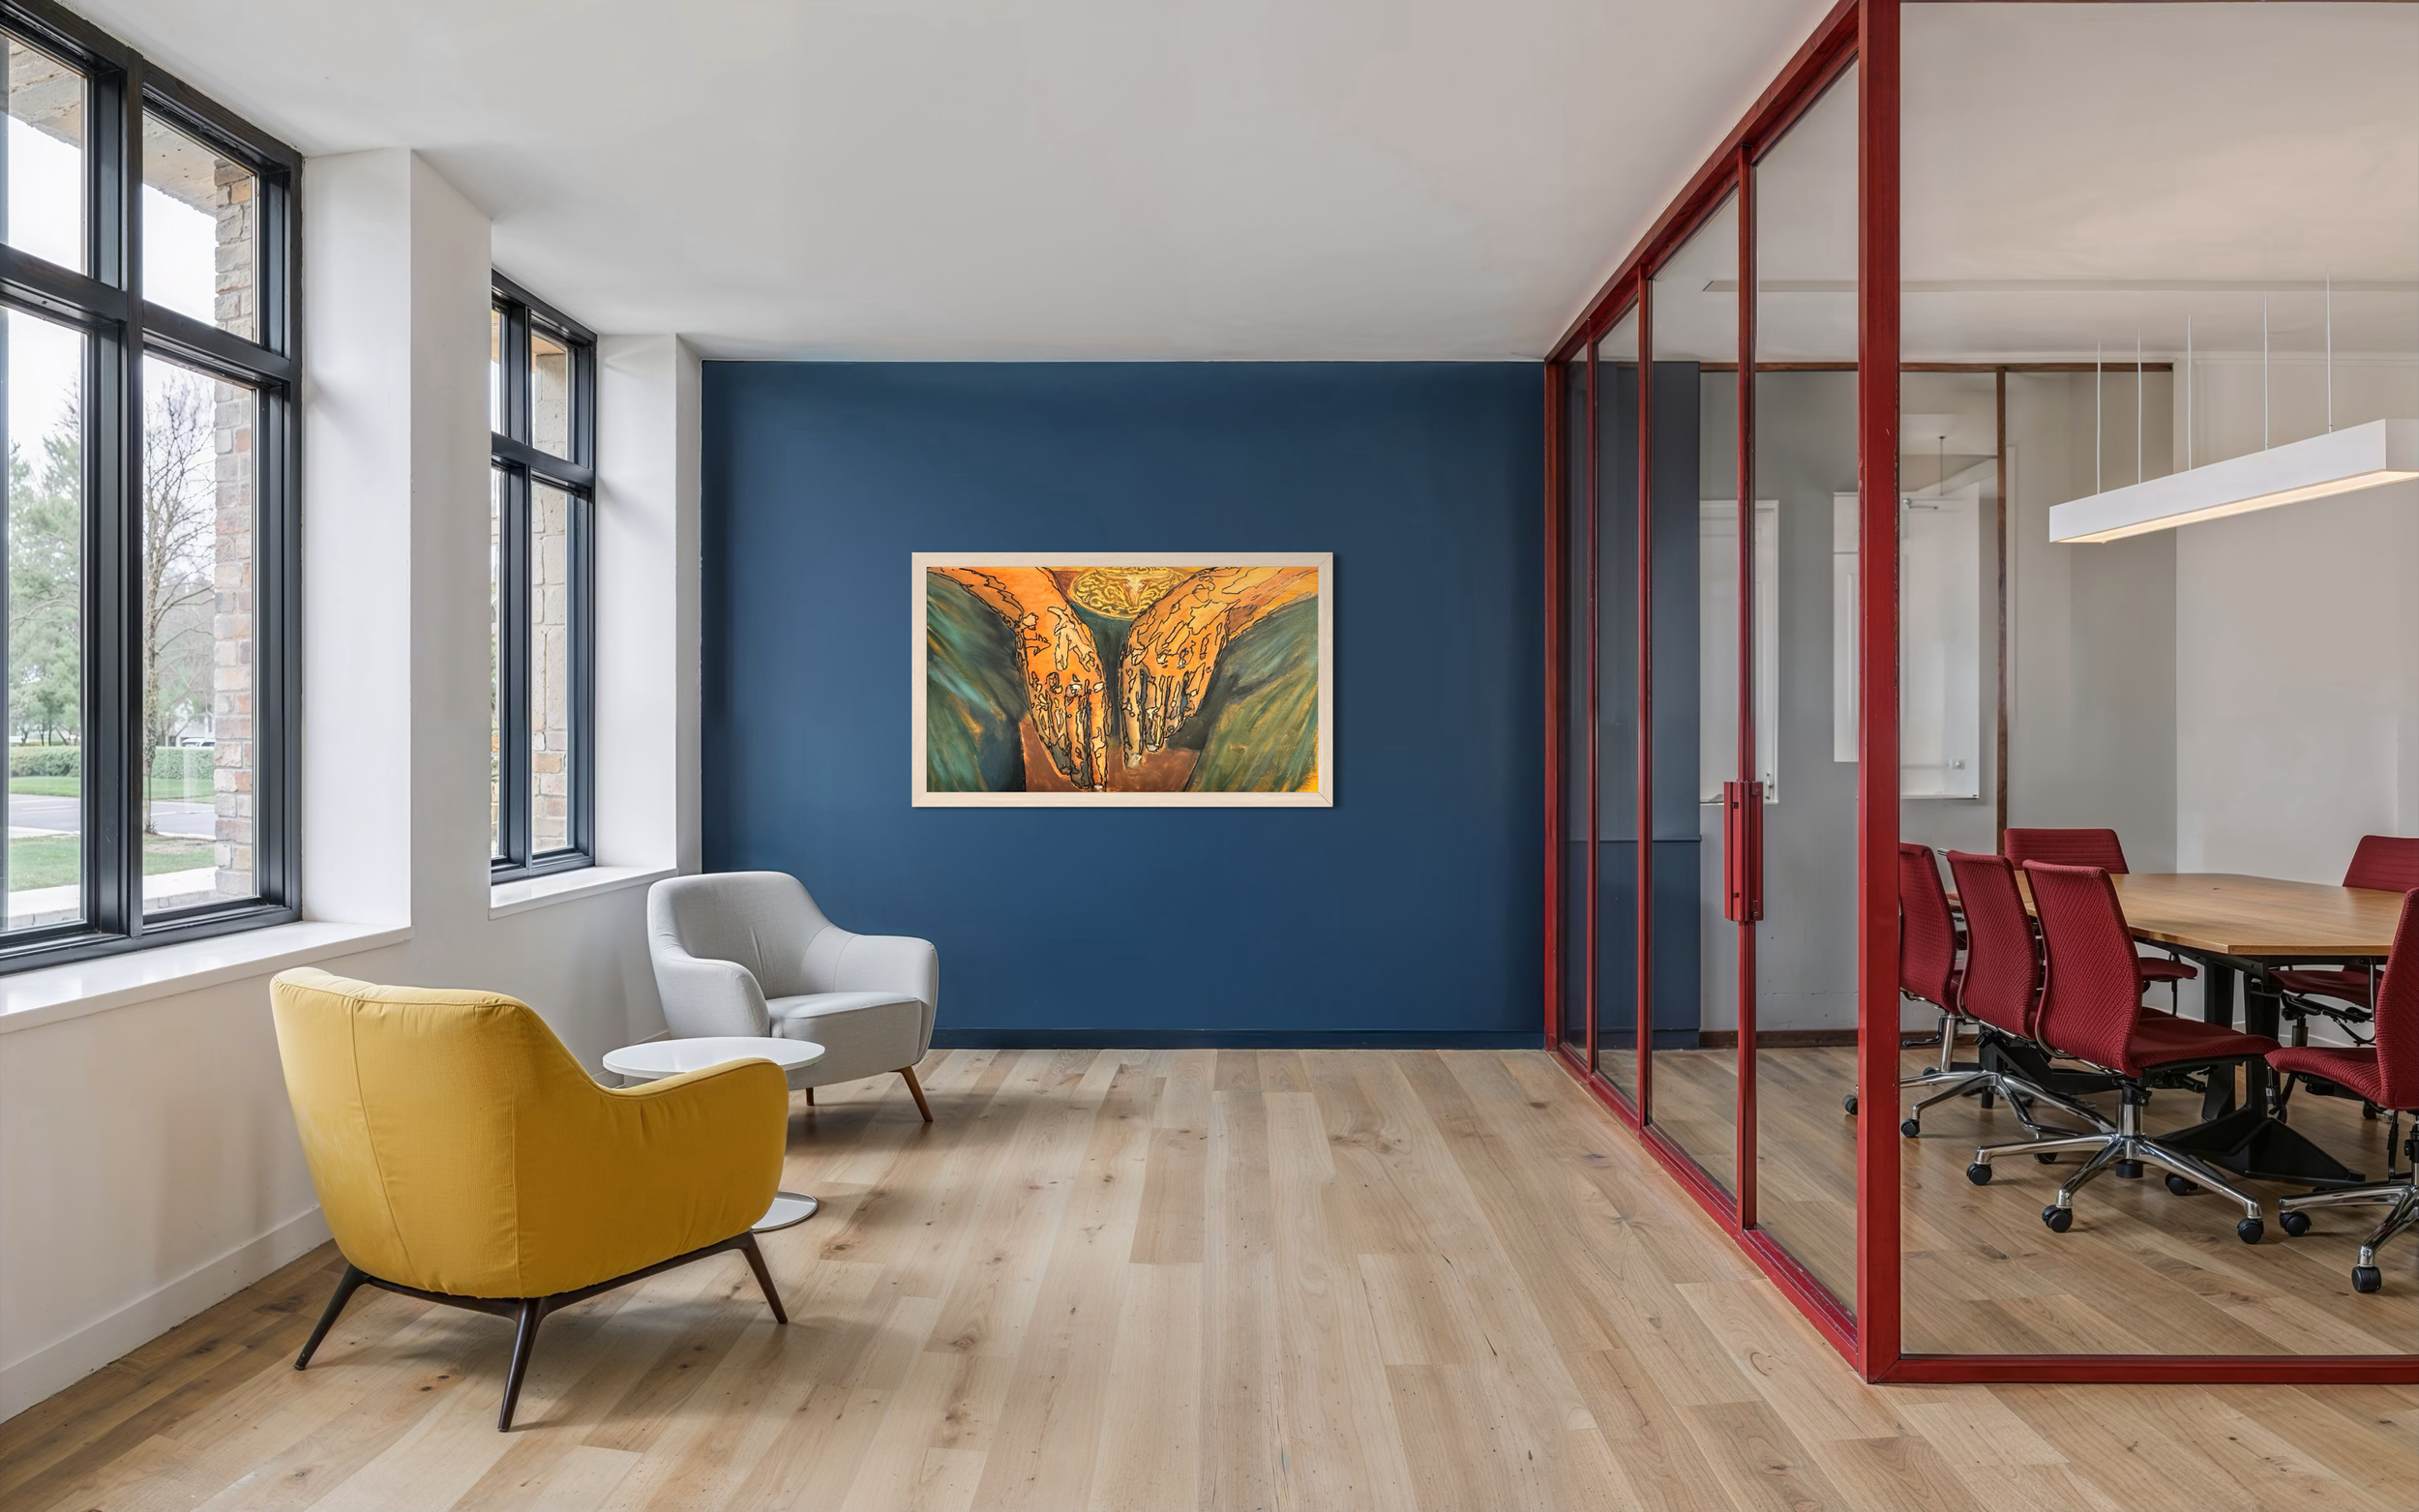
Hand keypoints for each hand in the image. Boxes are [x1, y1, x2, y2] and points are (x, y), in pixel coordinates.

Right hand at [1012, 599, 1109, 789]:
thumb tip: (1096, 722)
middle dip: (1086, 769)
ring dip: (1068, 762)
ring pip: (1060, 737)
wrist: (1039, 615)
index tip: (1102, 779)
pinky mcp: (1033, 690)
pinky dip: (1050, 744)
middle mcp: (1073, 692)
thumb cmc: (1071, 637)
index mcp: (1094, 684)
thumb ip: (1094, 691)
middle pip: (1079, 741)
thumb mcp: (1093, 661)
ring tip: (1075, 779)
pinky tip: (1057, 757)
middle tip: (1091, 789)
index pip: (1097, 733)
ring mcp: (1051, 693)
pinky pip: (1042, 724)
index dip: (1099, 759)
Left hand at [1120, 578, 1233, 759]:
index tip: (1131, 751)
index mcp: (1134, 657)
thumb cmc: (1165, 616)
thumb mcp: (1138, 634)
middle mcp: (1155, 666)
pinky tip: (1180, 720)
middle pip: (1150, 712)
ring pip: (1171, 709)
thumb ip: (1132, 664)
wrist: (1200, 599)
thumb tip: (1129, 698)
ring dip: (1165, 728)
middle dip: (1147, 737)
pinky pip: (1192, 699)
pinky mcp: (1202, 669)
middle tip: (1146, 754)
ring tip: (1160, 739)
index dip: (1130, 732)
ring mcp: (1180, 669)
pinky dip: (1185, 712)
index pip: (1129, 704)